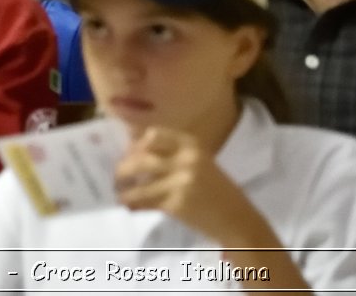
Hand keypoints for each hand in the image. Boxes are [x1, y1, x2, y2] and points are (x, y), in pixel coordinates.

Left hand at [114, 127, 261, 244]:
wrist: (238, 219)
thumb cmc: (217, 190)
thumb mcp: (200, 163)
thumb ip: (173, 155)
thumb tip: (134, 151)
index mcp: (191, 145)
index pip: (153, 135)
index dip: (136, 144)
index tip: (128, 152)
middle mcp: (185, 159)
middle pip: (141, 158)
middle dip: (124, 167)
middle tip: (118, 176)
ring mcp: (180, 181)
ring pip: (139, 181)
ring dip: (124, 188)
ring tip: (119, 193)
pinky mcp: (176, 204)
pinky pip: (145, 201)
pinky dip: (133, 203)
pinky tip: (129, 206)